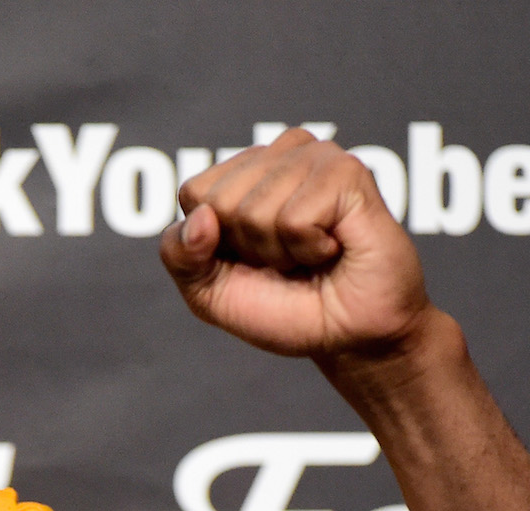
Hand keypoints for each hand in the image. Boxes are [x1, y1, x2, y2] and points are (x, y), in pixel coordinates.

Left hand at [159, 130, 430, 362]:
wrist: (349, 336)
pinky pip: (292, 220)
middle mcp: (281, 154)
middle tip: (287, 260)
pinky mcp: (347, 172)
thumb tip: (199, 218)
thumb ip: (180, 256)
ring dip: (280, 252)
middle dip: (247, 248)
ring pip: (253, 211)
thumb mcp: (209, 292)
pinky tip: (334, 247)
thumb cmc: (285, 309)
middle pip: (219, 202)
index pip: (194, 193)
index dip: (214, 244)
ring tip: (311, 254)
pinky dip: (308, 250)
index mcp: (245, 172)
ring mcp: (316, 157)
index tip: (252, 258)